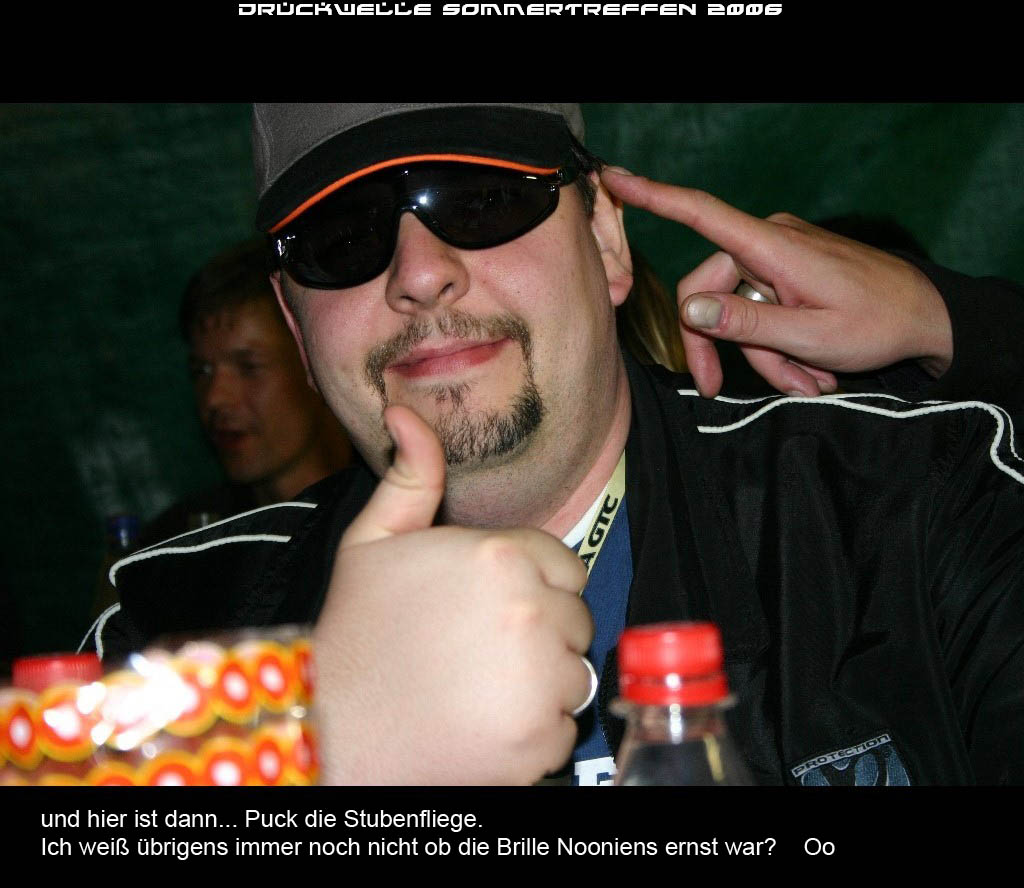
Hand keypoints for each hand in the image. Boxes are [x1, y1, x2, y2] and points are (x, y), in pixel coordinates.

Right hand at [312, 405, 592, 784]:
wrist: (332, 733)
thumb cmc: (353, 633)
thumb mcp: (372, 542)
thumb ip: (410, 476)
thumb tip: (404, 410)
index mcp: (500, 555)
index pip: (565, 567)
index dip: (529, 587)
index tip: (486, 610)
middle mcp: (530, 612)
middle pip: (574, 619)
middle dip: (539, 633)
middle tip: (477, 651)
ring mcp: (540, 680)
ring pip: (574, 673)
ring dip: (540, 683)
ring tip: (478, 688)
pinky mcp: (540, 741)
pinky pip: (564, 728)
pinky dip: (533, 734)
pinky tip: (483, 726)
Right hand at [602, 168, 952, 397]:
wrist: (928, 317)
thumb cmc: (877, 322)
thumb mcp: (809, 335)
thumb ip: (746, 322)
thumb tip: (688, 306)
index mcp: (771, 247)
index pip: (701, 214)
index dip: (653, 196)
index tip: (612, 178)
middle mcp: (769, 244)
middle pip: (710, 294)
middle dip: (724, 347)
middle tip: (726, 390)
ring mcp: (780, 259)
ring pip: (739, 312)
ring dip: (765, 356)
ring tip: (808, 382)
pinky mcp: (790, 274)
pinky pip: (763, 311)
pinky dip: (779, 345)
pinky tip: (811, 369)